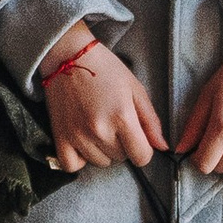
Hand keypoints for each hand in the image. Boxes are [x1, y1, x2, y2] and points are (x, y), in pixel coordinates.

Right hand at [39, 24, 167, 173]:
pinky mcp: (60, 136)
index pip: (142, 157)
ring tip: (98, 127)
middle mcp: (99, 130)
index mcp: (122, 116)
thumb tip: (162, 146)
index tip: (138, 138)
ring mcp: (78, 135)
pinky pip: (72, 165)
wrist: (68, 56)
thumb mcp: (135, 89)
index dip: (144, 149)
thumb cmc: (105, 69)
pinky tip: (83, 143)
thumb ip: (151, 120)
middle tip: (114, 123)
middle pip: (121, 158)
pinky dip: (79, 159)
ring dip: (103, 151)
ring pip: (100, 162)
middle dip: (123, 145)